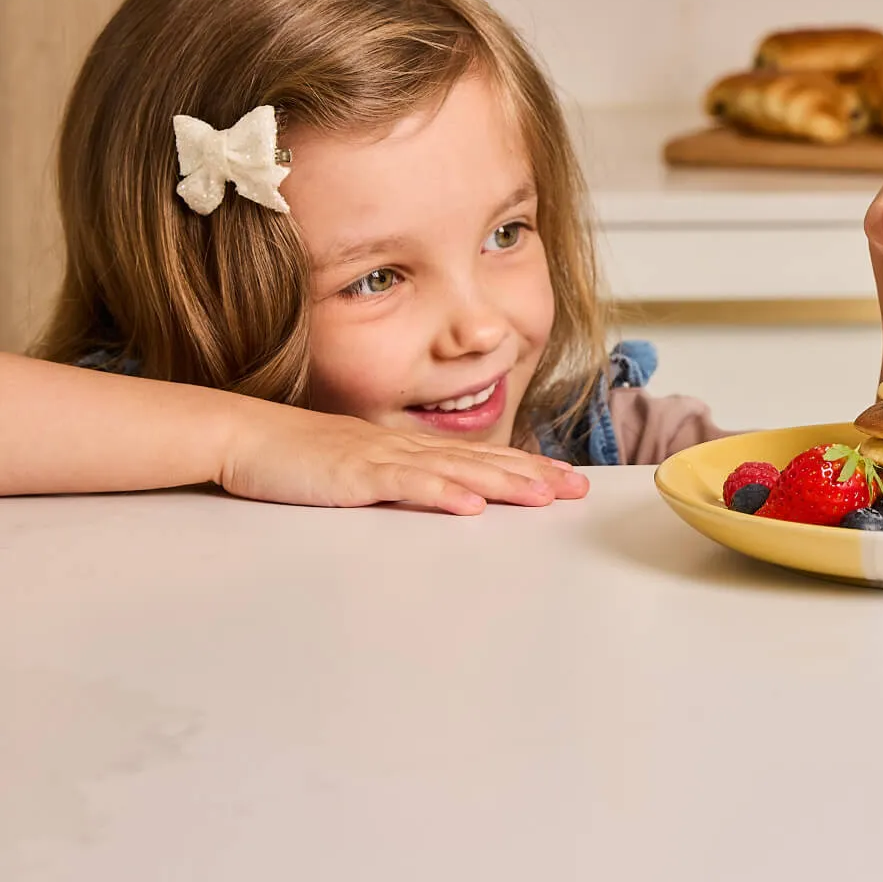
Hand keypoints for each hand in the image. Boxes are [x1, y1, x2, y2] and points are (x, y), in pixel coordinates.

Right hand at [218, 400, 587, 511]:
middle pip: (481, 461)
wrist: (245, 436)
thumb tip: (437, 494)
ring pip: (454, 471)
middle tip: (577, 489)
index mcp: (408, 447)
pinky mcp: (354, 476)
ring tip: (544, 496)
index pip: (478, 456)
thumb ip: (397, 479)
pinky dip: (440, 494)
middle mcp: (404, 448)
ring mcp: (381, 459)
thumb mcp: (358, 468)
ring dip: (502, 483)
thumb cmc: (298, 457)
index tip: (563, 478)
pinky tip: (470, 506)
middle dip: (532, 475)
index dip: (523, 465)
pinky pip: (404, 486)